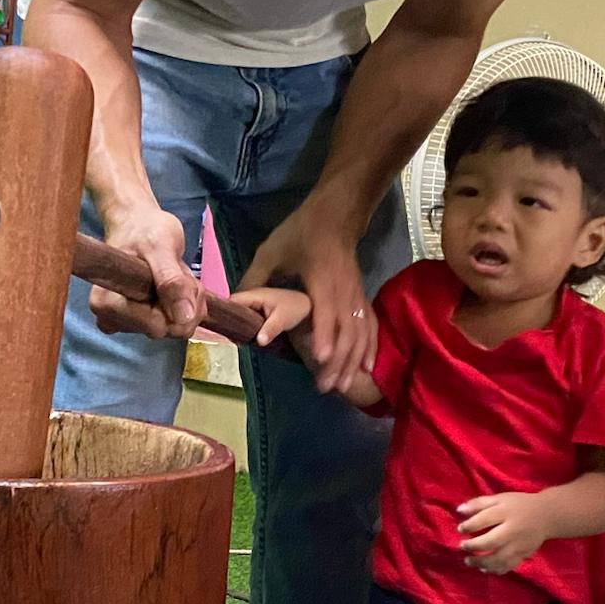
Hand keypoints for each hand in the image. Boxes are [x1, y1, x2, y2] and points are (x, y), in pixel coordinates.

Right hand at [89, 205, 205, 339]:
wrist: (139, 224)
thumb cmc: (145, 231)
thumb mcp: (162, 247)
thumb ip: (171, 281)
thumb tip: (183, 318)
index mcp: (106, 303)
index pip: (155, 326)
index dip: (174, 303)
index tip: (174, 274)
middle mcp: (111, 318)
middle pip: (167, 331)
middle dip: (183, 302)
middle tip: (178, 271)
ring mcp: (126, 323)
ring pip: (175, 329)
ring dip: (186, 301)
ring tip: (175, 273)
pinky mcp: (140, 324)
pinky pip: (175, 327)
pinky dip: (185, 307)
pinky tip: (175, 286)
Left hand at [239, 204, 373, 394]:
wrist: (335, 216)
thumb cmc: (301, 233)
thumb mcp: (272, 251)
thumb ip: (255, 278)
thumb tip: (234, 302)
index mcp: (321, 278)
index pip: (325, 311)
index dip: (324, 334)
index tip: (320, 358)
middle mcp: (343, 289)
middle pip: (346, 329)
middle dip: (337, 360)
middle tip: (324, 386)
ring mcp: (356, 293)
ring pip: (359, 332)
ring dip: (352, 360)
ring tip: (341, 385)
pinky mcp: (361, 296)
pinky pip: (370, 325)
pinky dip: (369, 347)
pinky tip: (367, 367)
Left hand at [456, 490, 550, 575]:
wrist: (547, 515)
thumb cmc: (519, 505)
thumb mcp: (500, 498)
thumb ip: (479, 503)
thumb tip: (459, 510)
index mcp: (506, 512)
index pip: (484, 519)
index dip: (469, 526)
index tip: (460, 529)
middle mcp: (513, 529)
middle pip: (491, 542)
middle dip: (473, 546)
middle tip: (462, 546)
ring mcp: (519, 544)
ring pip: (499, 558)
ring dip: (481, 562)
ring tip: (469, 561)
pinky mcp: (524, 554)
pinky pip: (509, 566)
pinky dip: (495, 570)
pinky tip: (485, 569)